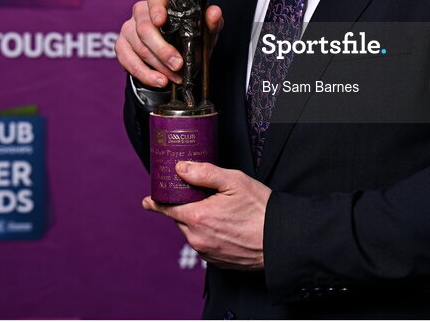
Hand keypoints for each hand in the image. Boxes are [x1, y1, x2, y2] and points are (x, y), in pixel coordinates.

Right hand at [115, 0, 223, 88]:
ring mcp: (128, 28)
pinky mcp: (122, 46)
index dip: (156, 9)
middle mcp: (141, 12)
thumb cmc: (191, 38)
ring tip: (174, 78)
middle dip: (162, 49)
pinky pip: (127, 61)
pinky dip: (144, 74)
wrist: (177, 58)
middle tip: (178, 65)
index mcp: (161, 1)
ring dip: (157, 66)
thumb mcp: (205, 32)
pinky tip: (158, 81)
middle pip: (144, 28)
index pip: (154, 0)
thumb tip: (214, 13)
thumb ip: (212, 22)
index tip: (162, 21)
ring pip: (138, 47)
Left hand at [143, 162, 270, 269]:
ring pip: (191, 232)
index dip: (157, 201)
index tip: (148, 200)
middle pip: (180, 218)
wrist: (280, 240)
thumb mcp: (234, 181)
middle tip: (202, 196)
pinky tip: (226, 226)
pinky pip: (203, 244)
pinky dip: (208, 234)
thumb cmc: (260, 209)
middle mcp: (197, 238)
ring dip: (197, 221)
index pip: (166, 208)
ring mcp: (206, 252)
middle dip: (185, 206)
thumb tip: (181, 168)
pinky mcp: (216, 261)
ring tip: (220, 211)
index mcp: (198, 217)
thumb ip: (204, 173)